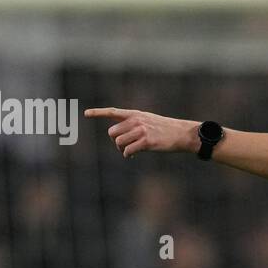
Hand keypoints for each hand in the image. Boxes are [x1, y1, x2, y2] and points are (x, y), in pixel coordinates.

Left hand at [85, 107, 199, 157]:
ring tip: (130, 151)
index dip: (98, 113)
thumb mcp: (148, 120)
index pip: (113, 112)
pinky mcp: (146, 141)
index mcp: (135, 114)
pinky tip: (132, 155)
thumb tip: (119, 136)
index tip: (85, 113)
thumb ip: (133, 124)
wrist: (182, 133)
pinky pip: (128, 150)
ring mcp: (141, 130)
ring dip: (122, 149)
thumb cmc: (165, 129)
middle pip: (112, 132)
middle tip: (124, 145)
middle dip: (116, 141)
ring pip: (118, 142)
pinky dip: (128, 155)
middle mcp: (136, 120)